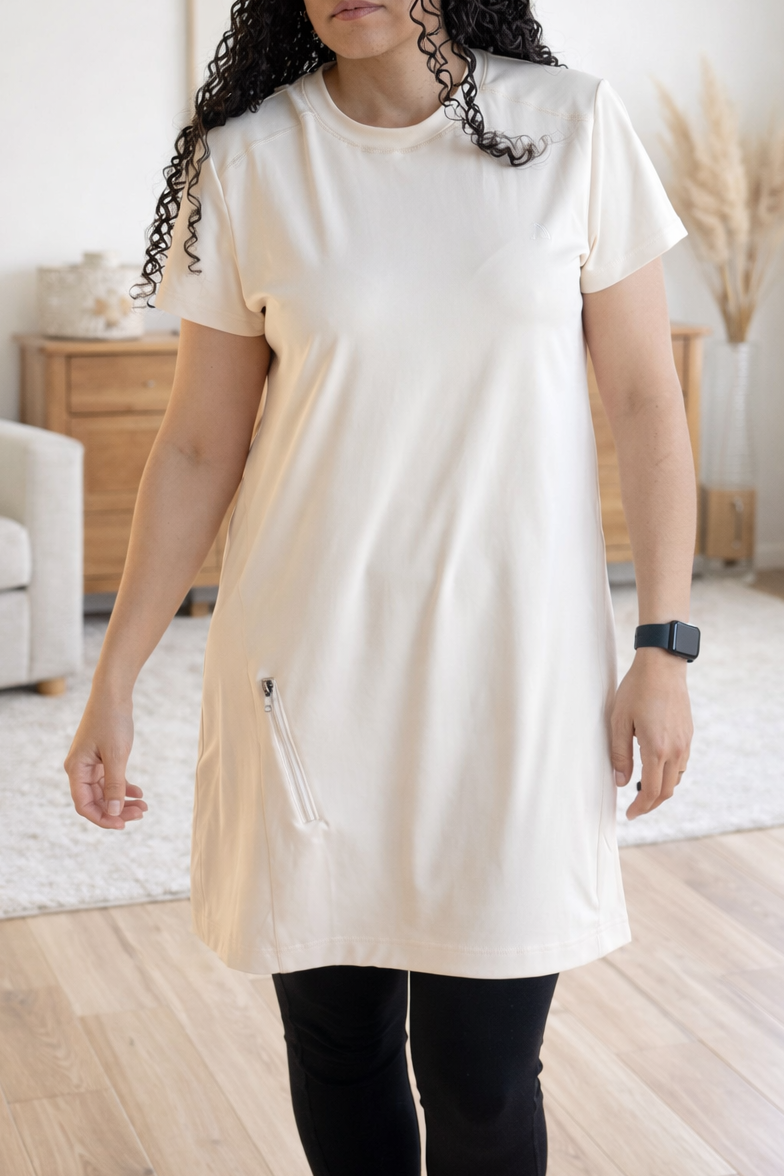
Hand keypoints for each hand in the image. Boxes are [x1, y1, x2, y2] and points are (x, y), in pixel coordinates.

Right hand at [64, 691, 146, 829]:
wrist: (113, 694)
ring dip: (123, 801)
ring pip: (105, 792)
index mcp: (76, 770)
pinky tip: (139, 793)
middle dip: (117, 810)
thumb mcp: (116, 755)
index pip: (84, 805)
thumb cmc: (111, 721)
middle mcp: (80, 770)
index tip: (123, 824)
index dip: (103, 818)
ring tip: (144, 807)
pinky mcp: (101, 759)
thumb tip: (114, 811)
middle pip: (96, 801)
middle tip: (141, 814)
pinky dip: (124, 788)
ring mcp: (90, 764)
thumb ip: (114, 785)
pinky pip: (111, 781)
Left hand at [611, 647, 692, 819]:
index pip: (652, 791)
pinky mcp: (688, 734)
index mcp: (657, 749)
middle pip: (667, 791)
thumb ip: (620, 754)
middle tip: (635, 809)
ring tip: (643, 790)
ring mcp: (685, 742)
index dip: (641, 807)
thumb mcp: (619, 721)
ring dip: (661, 790)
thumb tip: (621, 782)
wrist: (662, 666)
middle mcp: (675, 750)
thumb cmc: (636, 690)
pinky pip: (681, 764)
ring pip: (676, 779)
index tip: (630, 815)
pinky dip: (670, 775)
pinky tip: (656, 770)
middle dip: (651, 804)